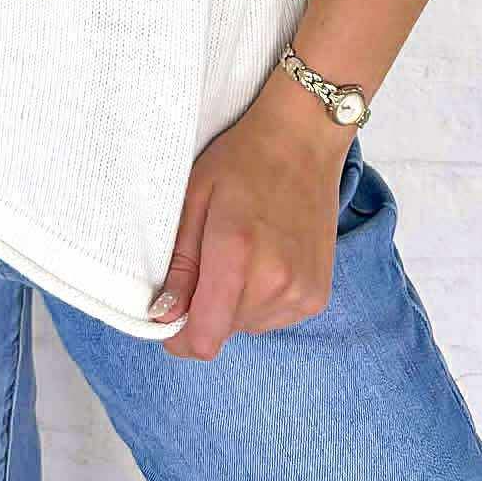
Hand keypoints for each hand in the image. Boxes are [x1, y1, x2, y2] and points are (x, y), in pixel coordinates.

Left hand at [152, 74, 351, 361]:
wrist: (303, 139)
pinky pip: (274, 318)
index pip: (203, 340)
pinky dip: (262, 299)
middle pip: (222, 332)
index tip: (171, 310)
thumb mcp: (194, 197)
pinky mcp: (318, 296)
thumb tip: (163, 317)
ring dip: (235, 303)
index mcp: (236, 255)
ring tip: (242, 250)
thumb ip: (179, 264)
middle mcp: (275, 283)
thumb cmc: (243, 160)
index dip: (178, 335)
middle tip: (211, 255)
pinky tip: (266, 258)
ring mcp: (302, 292)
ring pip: (247, 327)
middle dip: (206, 307)